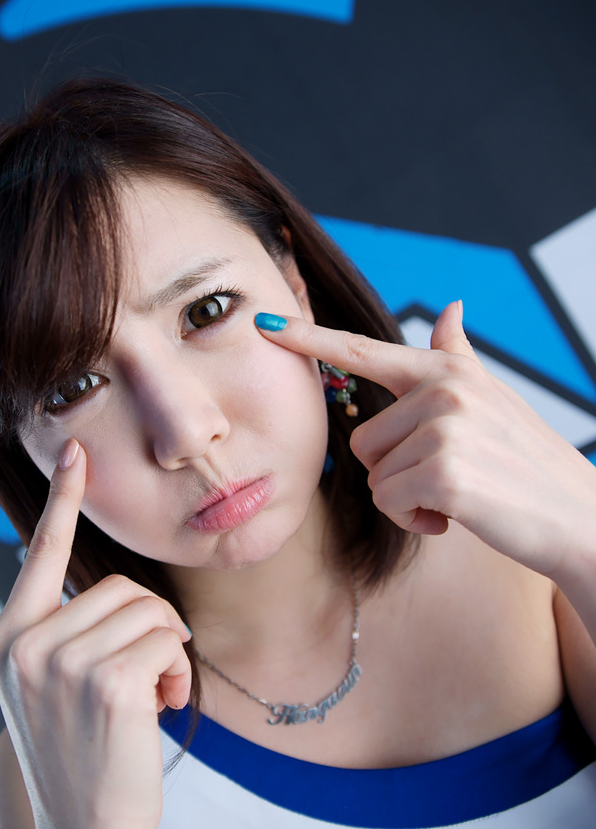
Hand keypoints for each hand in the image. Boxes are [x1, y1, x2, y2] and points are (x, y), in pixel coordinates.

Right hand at [0, 440, 191, 828]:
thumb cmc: (80, 754)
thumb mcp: (48, 686)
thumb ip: (62, 633)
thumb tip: (108, 587)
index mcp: (8, 637)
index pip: (39, 553)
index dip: (62, 499)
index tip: (75, 452)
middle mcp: (26, 643)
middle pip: (118, 586)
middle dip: (148, 626)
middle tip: (146, 677)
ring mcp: (62, 662)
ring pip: (149, 610)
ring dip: (166, 650)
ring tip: (150, 697)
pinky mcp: (107, 681)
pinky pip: (167, 639)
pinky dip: (178, 671)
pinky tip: (162, 708)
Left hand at [256, 301, 595, 586]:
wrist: (577, 514)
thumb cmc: (526, 460)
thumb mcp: (492, 396)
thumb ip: (456, 355)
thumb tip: (450, 307)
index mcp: (444, 370)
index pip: (362, 350)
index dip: (308, 338)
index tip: (264, 322)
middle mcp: (442, 389)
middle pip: (362, 440)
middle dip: (394, 471)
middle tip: (447, 476)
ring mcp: (444, 428)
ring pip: (376, 476)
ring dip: (407, 499)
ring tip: (458, 494)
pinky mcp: (444, 472)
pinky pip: (391, 503)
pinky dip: (416, 521)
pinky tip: (456, 516)